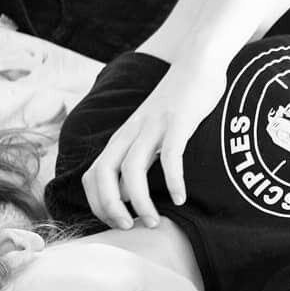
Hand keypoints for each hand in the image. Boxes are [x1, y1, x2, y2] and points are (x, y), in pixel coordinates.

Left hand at [81, 64, 225, 228]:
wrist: (196, 63)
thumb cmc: (176, 103)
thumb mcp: (150, 131)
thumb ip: (138, 157)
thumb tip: (128, 193)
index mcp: (121, 137)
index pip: (93, 175)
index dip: (98, 203)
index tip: (117, 222)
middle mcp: (131, 132)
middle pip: (104, 173)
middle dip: (110, 206)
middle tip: (129, 227)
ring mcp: (153, 126)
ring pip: (132, 169)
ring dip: (140, 201)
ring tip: (154, 221)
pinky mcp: (178, 122)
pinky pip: (170, 156)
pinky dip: (172, 181)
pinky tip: (180, 198)